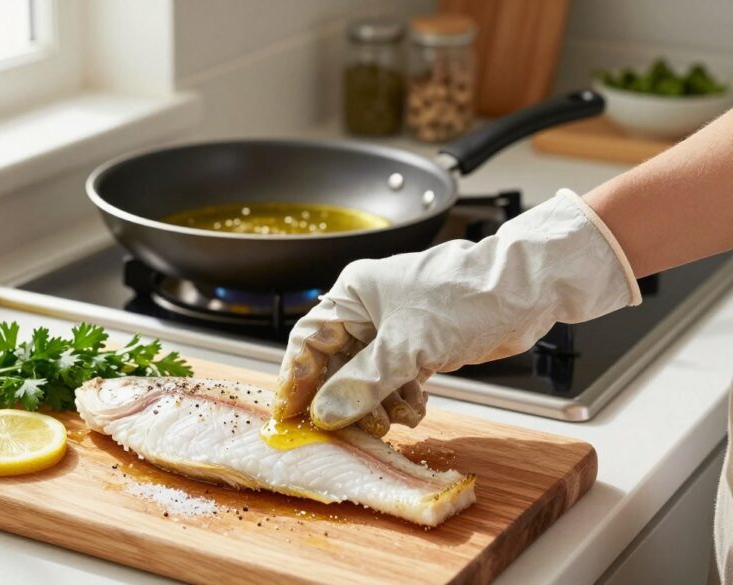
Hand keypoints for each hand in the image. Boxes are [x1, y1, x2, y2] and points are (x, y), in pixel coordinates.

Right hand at [272, 190, 640, 435]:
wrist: (525, 293)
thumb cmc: (466, 298)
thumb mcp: (407, 347)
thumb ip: (362, 383)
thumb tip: (325, 413)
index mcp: (354, 294)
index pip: (309, 339)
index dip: (296, 379)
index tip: (290, 415)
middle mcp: (368, 311)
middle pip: (335, 364)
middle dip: (342, 400)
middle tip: (345, 431)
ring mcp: (395, 330)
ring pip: (366, 379)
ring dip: (375, 406)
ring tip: (391, 422)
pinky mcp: (419, 348)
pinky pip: (393, 383)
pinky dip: (400, 401)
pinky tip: (414, 410)